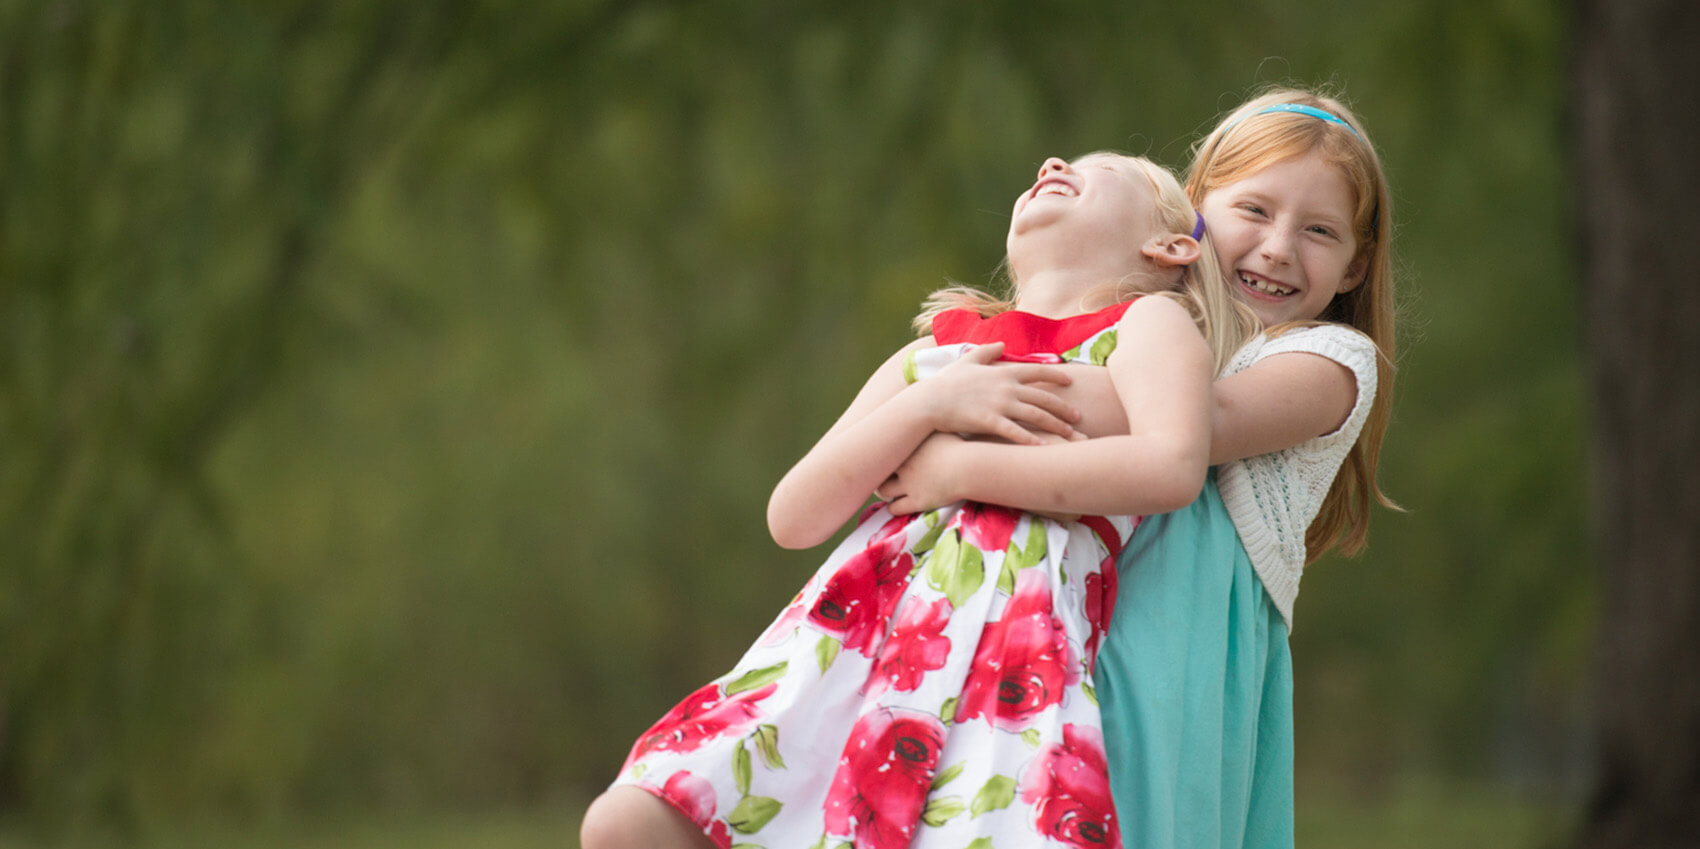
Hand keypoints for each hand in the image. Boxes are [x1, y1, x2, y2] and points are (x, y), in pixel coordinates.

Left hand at [877, 432, 968, 514]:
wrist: (969, 467)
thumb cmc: (961, 447)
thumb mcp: (943, 431)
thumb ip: (933, 428)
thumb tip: (934, 419)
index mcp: (909, 447)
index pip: (885, 449)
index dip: (885, 454)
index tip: (888, 455)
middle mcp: (904, 465)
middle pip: (880, 469)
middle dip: (881, 472)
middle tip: (883, 474)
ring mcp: (908, 484)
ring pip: (884, 490)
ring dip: (885, 491)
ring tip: (888, 491)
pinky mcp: (916, 501)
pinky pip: (895, 508)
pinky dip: (893, 507)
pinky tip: (896, 505)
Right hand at [917, 342, 1078, 443]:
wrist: (928, 401)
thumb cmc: (946, 382)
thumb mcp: (967, 360)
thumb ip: (987, 351)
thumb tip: (1002, 344)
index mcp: (1004, 371)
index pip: (1038, 371)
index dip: (1057, 376)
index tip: (1071, 381)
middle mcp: (1007, 387)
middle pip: (1044, 397)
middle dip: (1064, 408)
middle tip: (1078, 417)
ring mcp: (1000, 405)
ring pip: (1036, 415)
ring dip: (1056, 425)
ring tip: (1069, 434)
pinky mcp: (990, 422)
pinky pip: (1017, 433)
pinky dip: (1033, 440)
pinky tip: (1045, 448)